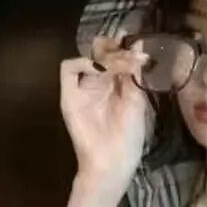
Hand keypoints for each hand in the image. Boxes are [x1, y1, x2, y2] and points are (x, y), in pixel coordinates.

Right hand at [59, 34, 151, 196]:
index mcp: (117, 85)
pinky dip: (82, 63)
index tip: (139, 45)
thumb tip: (139, 47)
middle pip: (101, 53)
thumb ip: (135, 74)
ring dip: (104, 55)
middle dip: (114, 47)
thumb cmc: (129, 136)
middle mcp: (99, 84)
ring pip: (88, 57)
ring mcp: (83, 88)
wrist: (113, 161)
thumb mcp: (137, 100)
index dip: (125, 48)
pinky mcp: (69, 96)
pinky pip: (67, 69)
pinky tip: (100, 70)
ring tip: (120, 63)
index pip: (117, 57)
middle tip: (127, 49)